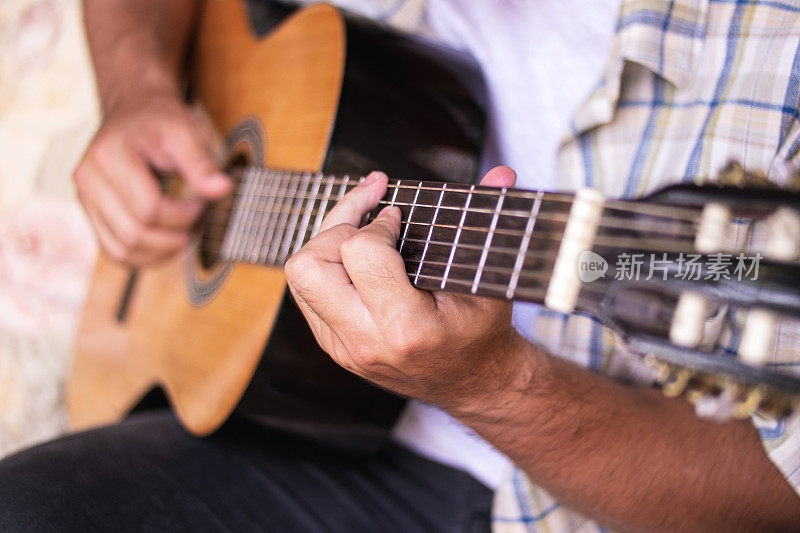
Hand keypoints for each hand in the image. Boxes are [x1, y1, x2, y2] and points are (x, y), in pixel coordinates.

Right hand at [73, 89, 231, 265]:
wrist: (134, 109)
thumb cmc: (160, 120)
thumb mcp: (184, 130)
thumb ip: (202, 161)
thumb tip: (223, 189)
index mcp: (108, 156)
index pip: (149, 210)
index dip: (183, 216)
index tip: (202, 204)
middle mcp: (87, 180)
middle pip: (134, 234)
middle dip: (175, 236)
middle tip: (198, 221)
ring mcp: (85, 200)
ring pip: (123, 252)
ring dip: (162, 252)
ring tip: (185, 231)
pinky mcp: (92, 214)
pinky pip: (116, 252)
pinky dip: (146, 257)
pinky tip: (168, 241)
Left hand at [285, 167, 533, 410]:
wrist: (473, 384)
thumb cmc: (482, 333)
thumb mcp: (492, 281)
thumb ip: (491, 224)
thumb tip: (501, 173)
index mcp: (406, 327)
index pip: (361, 252)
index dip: (378, 221)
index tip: (398, 217)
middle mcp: (365, 341)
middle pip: (308, 266)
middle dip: (335, 226)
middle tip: (369, 214)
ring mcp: (343, 347)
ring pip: (299, 278)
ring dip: (325, 243)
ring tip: (360, 227)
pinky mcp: (333, 345)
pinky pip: (307, 293)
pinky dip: (327, 265)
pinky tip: (357, 255)